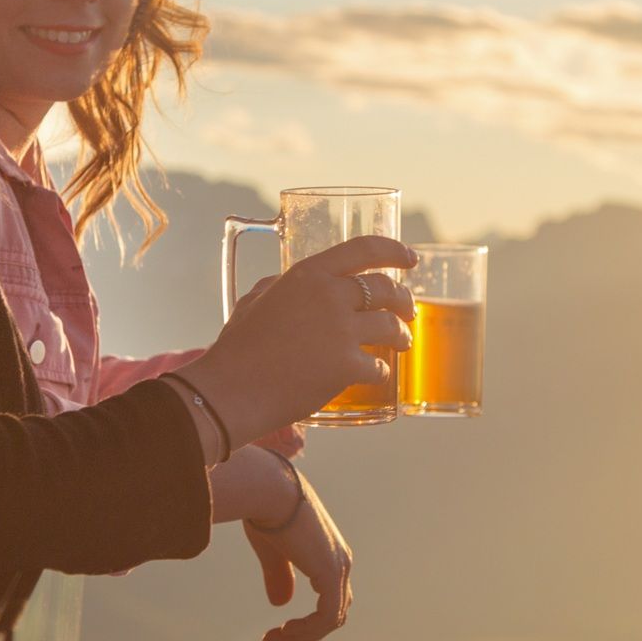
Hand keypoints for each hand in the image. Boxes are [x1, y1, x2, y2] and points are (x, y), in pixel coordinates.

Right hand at [190, 235, 416, 444]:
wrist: (230, 391)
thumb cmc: (236, 349)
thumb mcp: (254, 301)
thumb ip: (277, 286)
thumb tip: (285, 283)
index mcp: (308, 274)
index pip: (364, 249)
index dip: (394, 251)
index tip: (411, 259)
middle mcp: (330, 295)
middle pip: (386, 289)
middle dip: (404, 301)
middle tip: (407, 312)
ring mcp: (341, 330)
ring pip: (391, 326)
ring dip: (401, 335)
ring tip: (402, 343)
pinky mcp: (347, 365)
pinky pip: (378, 366)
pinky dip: (381, 372)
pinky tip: (377, 376)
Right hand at [244, 471, 352, 640]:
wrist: (269, 489)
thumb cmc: (266, 511)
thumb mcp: (272, 550)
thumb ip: (279, 576)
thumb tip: (281, 604)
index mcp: (330, 554)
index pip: (333, 599)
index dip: (312, 624)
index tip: (284, 635)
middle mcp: (341, 562)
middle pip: (334, 613)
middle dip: (305, 634)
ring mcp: (339, 567)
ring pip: (330, 620)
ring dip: (300, 636)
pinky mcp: (331, 573)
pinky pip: (326, 617)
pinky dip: (305, 631)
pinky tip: (281, 632)